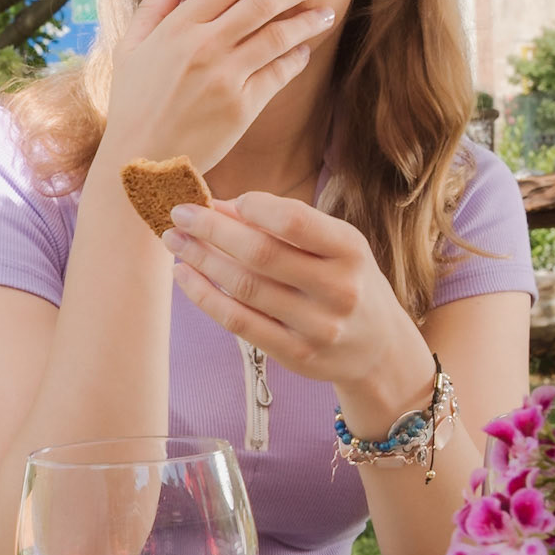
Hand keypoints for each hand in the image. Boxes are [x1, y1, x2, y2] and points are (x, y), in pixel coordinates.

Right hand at [101, 0, 336, 175]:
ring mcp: (225, 77)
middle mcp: (203, 47)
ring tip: (326, 12)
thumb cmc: (133, 104)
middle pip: (263, 2)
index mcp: (176, 28)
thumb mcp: (130, 49)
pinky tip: (304, 49)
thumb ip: (154, 6)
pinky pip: (279, 73)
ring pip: (278, 36)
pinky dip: (296, 57)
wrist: (141, 161)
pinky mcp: (242, 106)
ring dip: (308, 20)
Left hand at [163, 191, 432, 423]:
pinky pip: (238, 322)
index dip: (251, 207)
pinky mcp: (296, 355)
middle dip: (211, 229)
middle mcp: (338, 289)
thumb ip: (285, 225)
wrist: (379, 349)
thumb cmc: (346, 281)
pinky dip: (204, 296)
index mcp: (351, 250)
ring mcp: (318, 326)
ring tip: (174, 241)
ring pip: (244, 287)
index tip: (220, 200)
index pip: (294, 221)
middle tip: (178, 214)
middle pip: (261, 254)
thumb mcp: (335, 245)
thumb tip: (219, 206)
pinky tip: (184, 276)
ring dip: (200, 259)